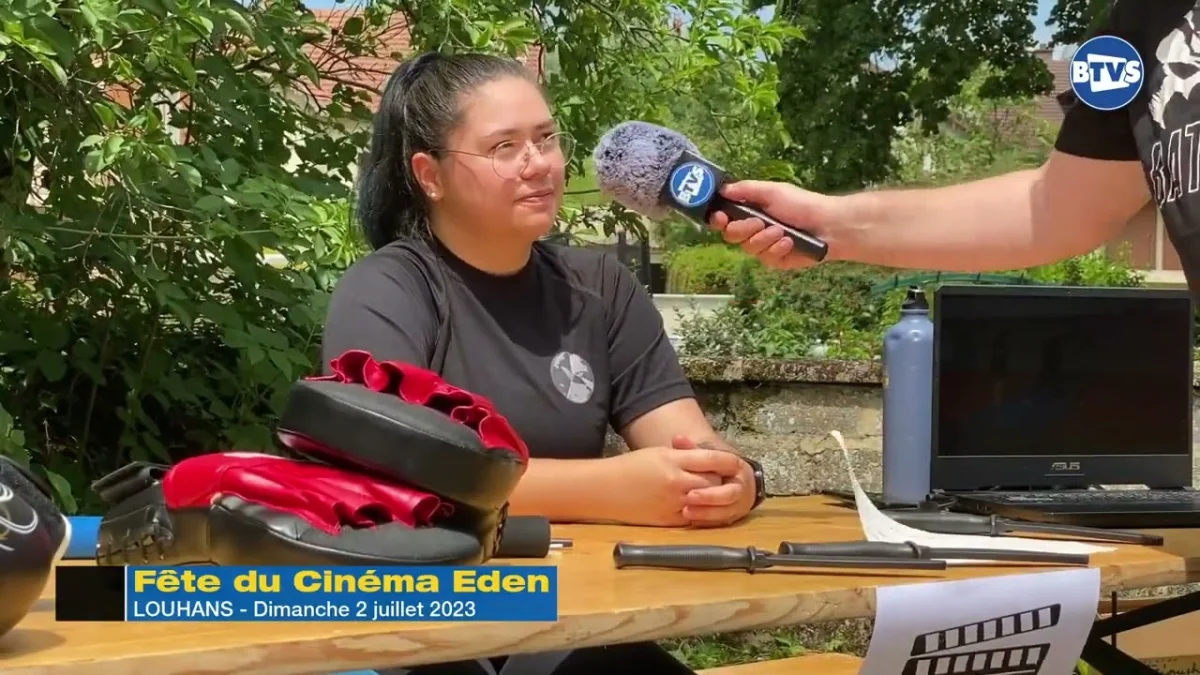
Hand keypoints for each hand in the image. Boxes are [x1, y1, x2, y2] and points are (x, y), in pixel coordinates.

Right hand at [602, 446, 724, 526]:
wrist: (605, 490)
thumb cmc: (630, 467)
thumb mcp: (658, 453)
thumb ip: (684, 456)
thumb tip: (708, 459)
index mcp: (672, 460)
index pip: (710, 459)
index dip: (727, 461)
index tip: (736, 462)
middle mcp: (676, 482)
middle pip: (714, 482)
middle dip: (721, 480)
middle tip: (723, 478)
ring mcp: (673, 503)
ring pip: (707, 501)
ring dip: (712, 497)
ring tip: (712, 492)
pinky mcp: (669, 520)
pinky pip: (695, 517)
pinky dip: (700, 511)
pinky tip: (699, 506)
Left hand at [671, 436, 755, 527]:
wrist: (728, 479)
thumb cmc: (713, 465)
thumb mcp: (706, 453)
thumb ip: (692, 447)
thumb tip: (677, 438)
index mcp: (738, 467)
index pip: (730, 467)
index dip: (713, 470)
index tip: (691, 475)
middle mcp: (743, 487)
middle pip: (730, 495)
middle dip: (710, 497)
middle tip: (688, 497)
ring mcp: (739, 505)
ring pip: (726, 513)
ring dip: (706, 514)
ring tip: (685, 512)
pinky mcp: (733, 518)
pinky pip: (721, 523)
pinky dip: (706, 522)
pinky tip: (690, 521)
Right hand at [707, 180, 848, 270]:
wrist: (828, 225)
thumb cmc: (801, 204)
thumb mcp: (773, 191)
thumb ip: (746, 189)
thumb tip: (722, 189)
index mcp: (750, 212)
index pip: (724, 219)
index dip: (718, 220)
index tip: (721, 217)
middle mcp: (754, 230)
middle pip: (731, 236)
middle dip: (744, 229)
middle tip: (759, 222)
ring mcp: (764, 247)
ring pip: (749, 249)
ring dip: (765, 239)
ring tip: (783, 231)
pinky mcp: (776, 261)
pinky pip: (766, 259)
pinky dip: (778, 249)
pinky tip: (790, 243)